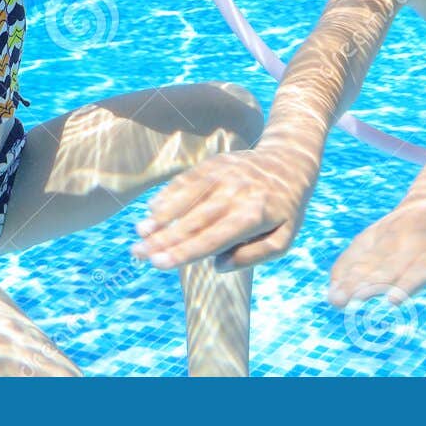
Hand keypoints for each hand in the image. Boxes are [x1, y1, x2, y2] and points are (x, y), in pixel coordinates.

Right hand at [132, 145, 316, 271]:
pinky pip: (187, 180)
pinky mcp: (214, 164)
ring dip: (160, 217)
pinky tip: (152, 210)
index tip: (159, 263)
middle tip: (137, 254)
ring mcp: (223, 175)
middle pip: (192, 221)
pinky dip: (168, 195)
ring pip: (185, 199)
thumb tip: (217, 265)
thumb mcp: (283, 239)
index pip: (212, 238)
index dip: (183, 252)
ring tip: (139, 234)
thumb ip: (253, 255)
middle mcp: (235, 193)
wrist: (289, 160)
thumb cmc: (285, 208)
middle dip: (162, 240)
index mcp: (254, 215)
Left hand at [326, 197, 425, 307]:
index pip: (359, 259)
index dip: (346, 278)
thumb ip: (355, 262)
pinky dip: (409, 285)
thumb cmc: (410, 225)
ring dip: (377, 284)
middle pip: (374, 266)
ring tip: (359, 297)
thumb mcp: (381, 235)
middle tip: (338, 300)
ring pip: (397, 268)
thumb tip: (331, 292)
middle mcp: (398, 241)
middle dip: (356, 284)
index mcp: (379, 236)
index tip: (333, 298)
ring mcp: (421, 248)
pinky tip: (395, 298)